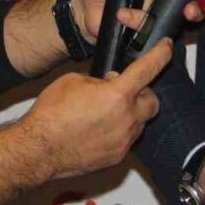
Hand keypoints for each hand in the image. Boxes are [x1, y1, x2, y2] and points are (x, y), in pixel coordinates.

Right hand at [21, 38, 170, 178]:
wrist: (38, 149)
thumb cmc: (51, 114)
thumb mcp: (75, 81)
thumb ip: (100, 81)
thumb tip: (108, 84)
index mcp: (117, 94)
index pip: (149, 68)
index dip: (161, 54)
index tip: (167, 47)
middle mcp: (126, 118)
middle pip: (152, 102)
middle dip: (143, 95)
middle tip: (125, 92)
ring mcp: (123, 141)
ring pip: (139, 123)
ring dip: (130, 115)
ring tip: (106, 113)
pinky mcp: (116, 157)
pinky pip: (126, 140)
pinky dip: (119, 133)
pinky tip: (99, 130)